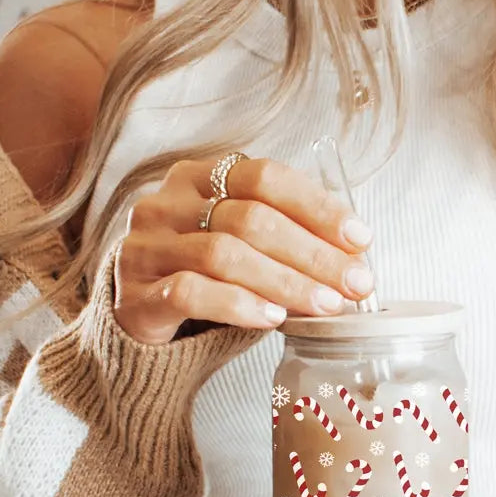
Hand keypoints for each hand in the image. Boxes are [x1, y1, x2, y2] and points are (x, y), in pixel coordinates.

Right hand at [113, 155, 375, 344]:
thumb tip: (354, 257)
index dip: (317, 206)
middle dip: (313, 253)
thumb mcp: (243, 244)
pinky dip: (239, 304)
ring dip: (285, 282)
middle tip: (355, 283)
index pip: (265, 177)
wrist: (138, 319)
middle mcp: (167, 203)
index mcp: (199, 177)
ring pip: (224, 255)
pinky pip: (191, 292)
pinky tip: (273, 317)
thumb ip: (288, 239)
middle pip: (250, 218)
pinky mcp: (134, 295)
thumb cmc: (205, 276)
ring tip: (325, 304)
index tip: (360, 238)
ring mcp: (146, 247)